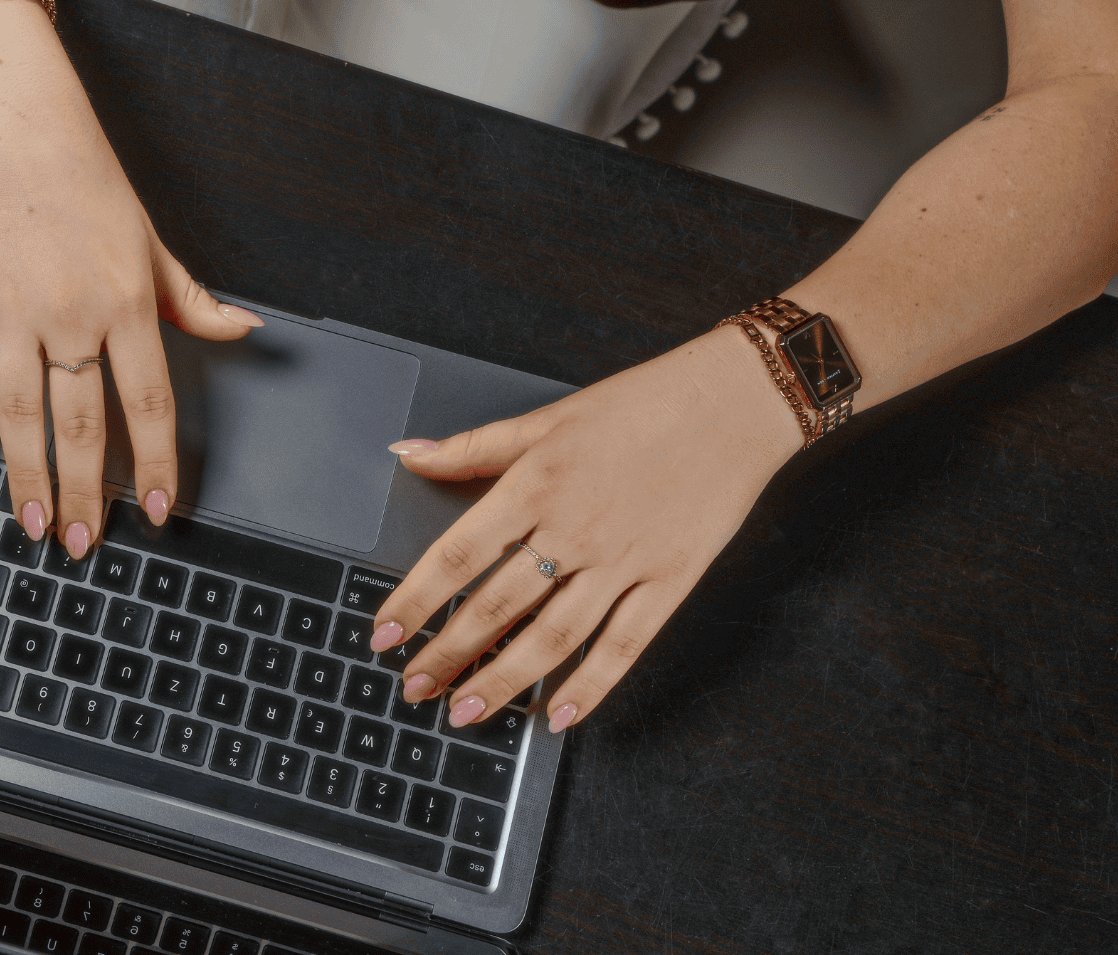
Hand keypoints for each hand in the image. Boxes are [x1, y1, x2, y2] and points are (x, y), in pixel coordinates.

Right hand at [0, 70, 259, 561]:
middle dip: (86, 492)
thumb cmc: (85, 175)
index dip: (156, 463)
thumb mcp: (152, 239)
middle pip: (83, 423)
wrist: (18, 118)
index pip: (149, 401)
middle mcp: (72, 310)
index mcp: (127, 301)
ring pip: (23, 412)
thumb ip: (191, 297)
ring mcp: (12, 305)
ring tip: (30, 524)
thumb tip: (243, 329)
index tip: (159, 510)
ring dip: (27, 477)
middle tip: (82, 541)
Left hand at [369, 326, 802, 733]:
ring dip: (503, 681)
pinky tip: (558, 715)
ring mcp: (624, 560)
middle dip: (448, 655)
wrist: (735, 402)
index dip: (414, 602)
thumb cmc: (640, 405)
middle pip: (496, 606)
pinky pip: (623, 646)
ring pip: (551, 637)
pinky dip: (590, 686)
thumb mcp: (547, 418)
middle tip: (413, 689)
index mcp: (535, 485)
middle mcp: (574, 528)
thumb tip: (407, 454)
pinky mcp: (670, 581)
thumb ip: (473, 447)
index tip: (383, 636)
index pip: (457, 555)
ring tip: (466, 712)